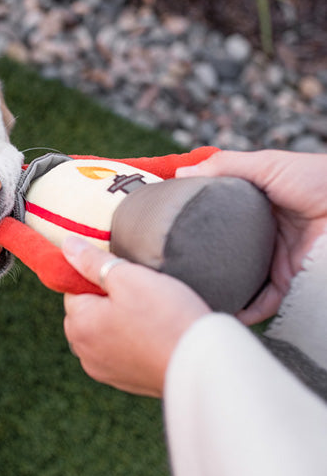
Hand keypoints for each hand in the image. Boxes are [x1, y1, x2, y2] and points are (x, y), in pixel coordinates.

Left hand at [62, 236, 209, 396]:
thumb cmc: (165, 317)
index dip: (100, 277)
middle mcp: (84, 351)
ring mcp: (104, 370)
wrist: (203, 365)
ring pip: (103, 332)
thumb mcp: (127, 277)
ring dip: (119, 321)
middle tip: (143, 296)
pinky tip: (155, 336)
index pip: (74, 288)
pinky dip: (132, 342)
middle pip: (87, 311)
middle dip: (108, 300)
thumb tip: (66, 245)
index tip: (127, 278)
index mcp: (78, 324)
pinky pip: (120, 351)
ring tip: (152, 316)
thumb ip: (93, 261)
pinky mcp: (125, 382)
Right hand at [177, 150, 326, 324]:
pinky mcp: (289, 281)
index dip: (191, 222)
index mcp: (252, 206)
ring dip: (218, 289)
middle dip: (199, 262)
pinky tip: (224, 310)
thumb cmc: (318, 178)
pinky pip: (262, 301)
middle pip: (222, 252)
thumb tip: (181, 172)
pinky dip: (245, 310)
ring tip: (189, 293)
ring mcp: (273, 260)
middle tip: (170, 266)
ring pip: (239, 280)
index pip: (214, 217)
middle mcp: (260, 234)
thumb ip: (224, 166)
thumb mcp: (266, 164)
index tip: (165, 227)